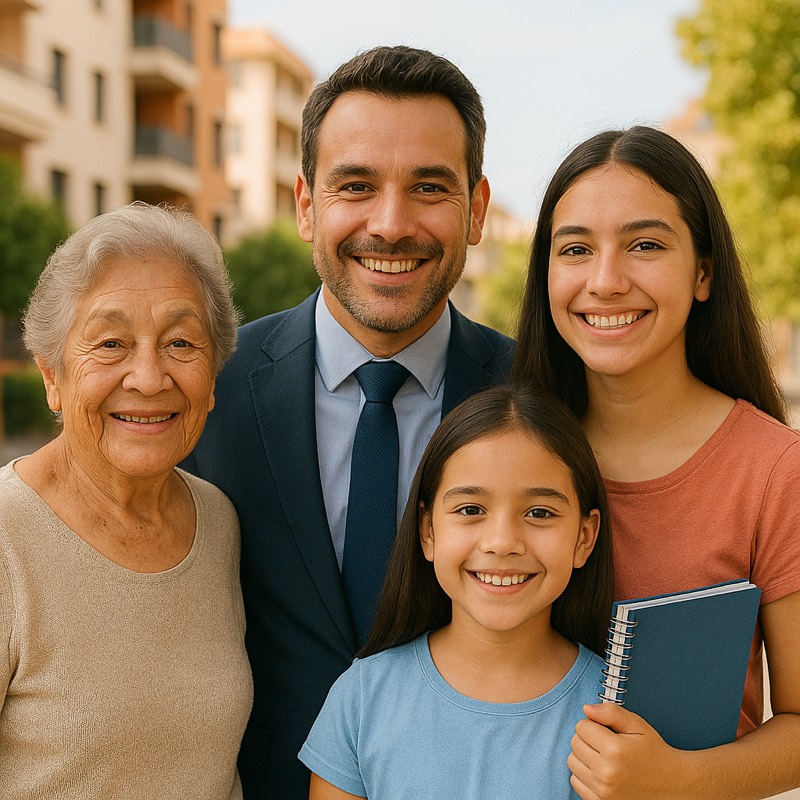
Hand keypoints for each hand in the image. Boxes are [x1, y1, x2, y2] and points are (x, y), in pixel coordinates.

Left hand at [568, 703, 691, 799]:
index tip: (605, 730)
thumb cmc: (655, 755)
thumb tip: (587, 709)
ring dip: (583, 756)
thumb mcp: (638, 726)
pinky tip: (600, 771)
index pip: (582, 726)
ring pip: (572, 761)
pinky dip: (583, 774)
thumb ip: (611, 713)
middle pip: (575, 743)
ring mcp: (602, 790)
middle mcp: (606, 772)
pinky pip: (575, 781)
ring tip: (603, 757)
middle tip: (605, 743)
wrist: (671, 786)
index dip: (593, 724)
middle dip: (587, 738)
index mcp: (615, 750)